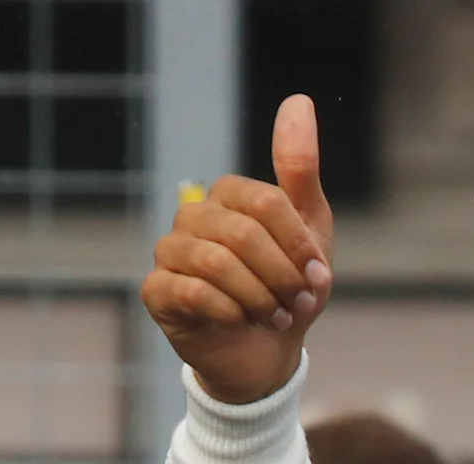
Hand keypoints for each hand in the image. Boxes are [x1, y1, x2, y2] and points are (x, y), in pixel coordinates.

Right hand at [142, 94, 336, 405]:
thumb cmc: (287, 289)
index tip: (316, 276)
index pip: (266, 202)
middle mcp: (193, 215)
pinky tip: (239, 322)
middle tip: (295, 303)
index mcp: (228, 195)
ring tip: (273, 316)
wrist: (267, 354)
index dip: (297, 244)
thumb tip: (298, 100)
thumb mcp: (309, 231)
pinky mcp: (156, 292)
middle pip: (243, 233)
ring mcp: (170, 252)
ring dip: (258, 297)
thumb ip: (300, 169)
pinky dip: (228, 311)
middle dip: (280, 276)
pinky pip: (191, 292)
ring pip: (215, 262)